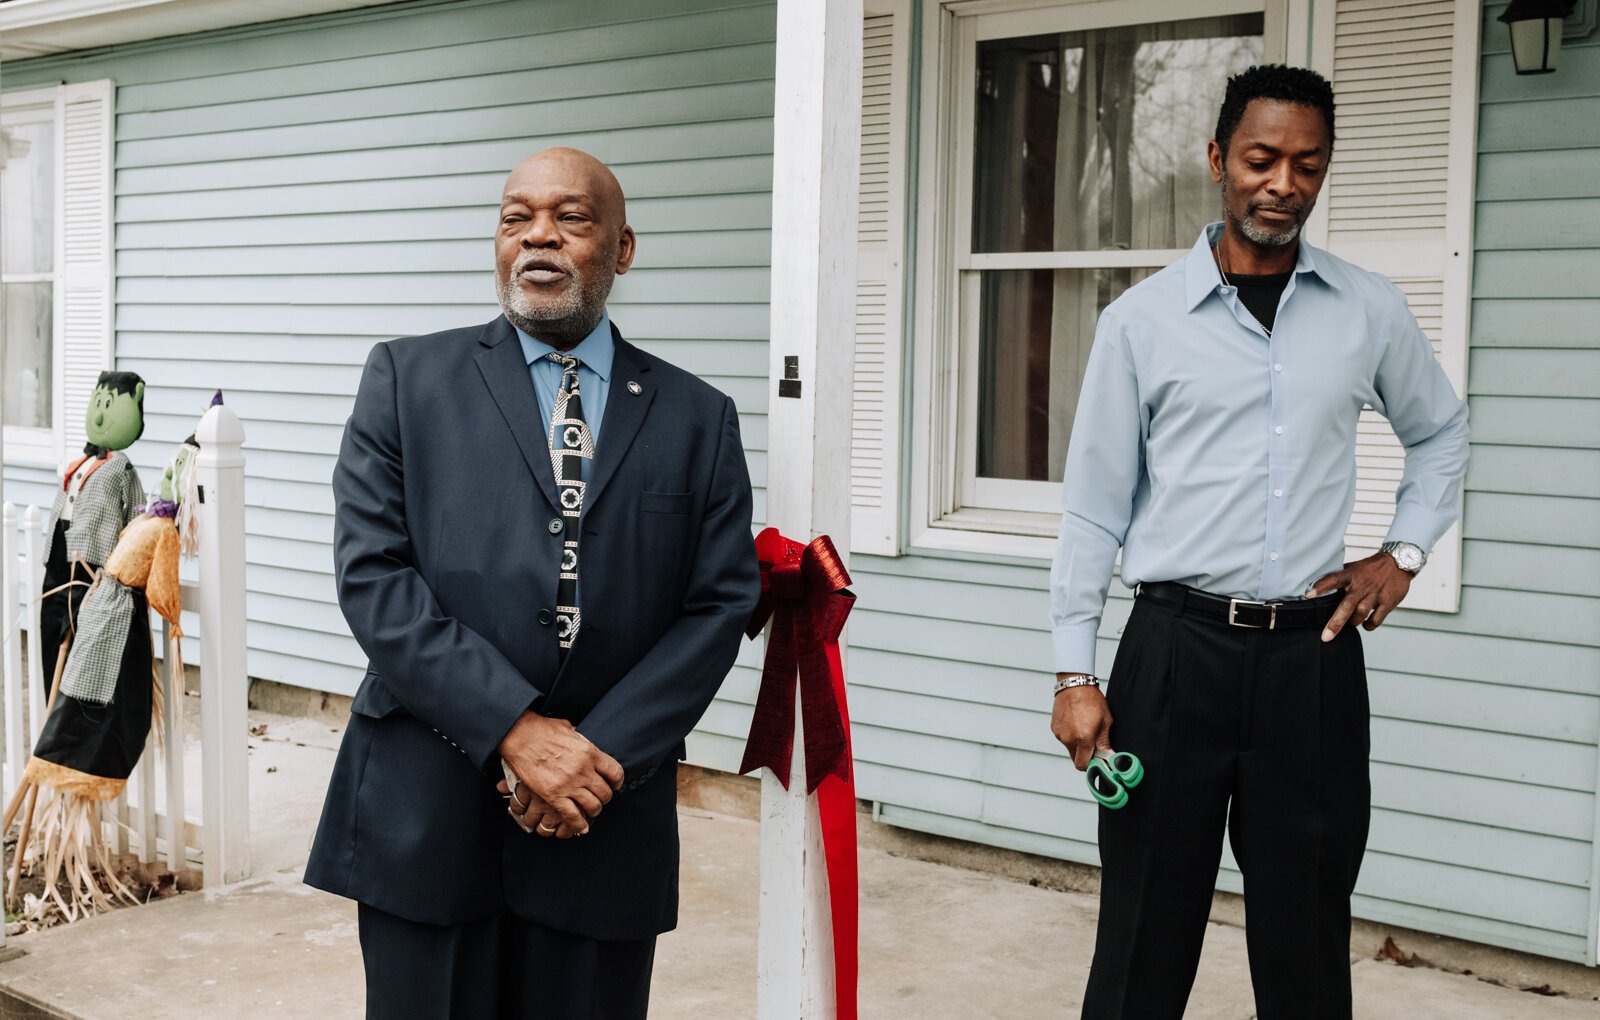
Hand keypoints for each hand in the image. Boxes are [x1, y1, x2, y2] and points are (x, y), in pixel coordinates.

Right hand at [497, 712, 623, 834]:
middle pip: (605, 792)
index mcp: (590, 752)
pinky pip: (572, 816)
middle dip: (604, 798)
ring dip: (593, 811)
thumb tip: (583, 742)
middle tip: (600, 798)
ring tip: (590, 811)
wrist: (519, 736)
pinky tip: (581, 827)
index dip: (616, 782)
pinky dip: (579, 825)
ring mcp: (569, 784)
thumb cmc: (541, 729)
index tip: (614, 784)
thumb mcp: (569, 729)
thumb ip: (580, 740)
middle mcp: (583, 770)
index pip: (615, 772)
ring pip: (592, 806)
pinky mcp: (553, 795)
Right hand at [1051, 681, 1112, 770]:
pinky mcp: (1054, 728)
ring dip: (1077, 745)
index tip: (1097, 761)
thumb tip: (1108, 757)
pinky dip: (1070, 735)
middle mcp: (1069, 739)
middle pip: (1075, 759)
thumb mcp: (1105, 721)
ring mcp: (1060, 734)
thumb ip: (1105, 742)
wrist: (1074, 685)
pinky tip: (1075, 722)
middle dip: (1084, 756)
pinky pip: (1064, 738)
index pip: (1083, 765)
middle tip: (1093, 745)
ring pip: (1070, 748)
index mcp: (1083, 738)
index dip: (1091, 766)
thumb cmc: (1091, 700)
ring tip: (1084, 728)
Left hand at [1308, 551, 1412, 642]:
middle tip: (1326, 636)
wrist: (1398, 563)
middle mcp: (1362, 586)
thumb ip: (1340, 577)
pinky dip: (1369, 625)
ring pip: (1360, 614)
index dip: (1320, 587)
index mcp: (1351, 576)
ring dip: (1352, 622)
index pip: (1333, 580)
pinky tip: (1365, 625)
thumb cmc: (1371, 568)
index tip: (1308, 595)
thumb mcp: (1353, 568)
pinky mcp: (1387, 602)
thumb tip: (1319, 585)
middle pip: (1347, 606)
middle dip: (1335, 622)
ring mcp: (1375, 595)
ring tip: (1349, 623)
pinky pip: (1376, 619)